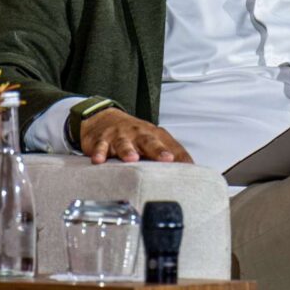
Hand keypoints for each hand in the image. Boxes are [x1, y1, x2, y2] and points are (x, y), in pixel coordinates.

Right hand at [76, 107, 191, 163]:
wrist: (103, 118)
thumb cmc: (133, 135)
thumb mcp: (152, 141)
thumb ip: (170, 154)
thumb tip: (190, 171)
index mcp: (154, 135)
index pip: (171, 146)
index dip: (180, 156)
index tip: (189, 167)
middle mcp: (138, 134)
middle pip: (149, 141)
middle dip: (158, 150)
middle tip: (167, 158)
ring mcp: (119, 136)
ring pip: (124, 143)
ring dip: (128, 150)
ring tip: (132, 158)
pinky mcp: (102, 140)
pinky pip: (100, 146)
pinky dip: (99, 152)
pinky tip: (98, 160)